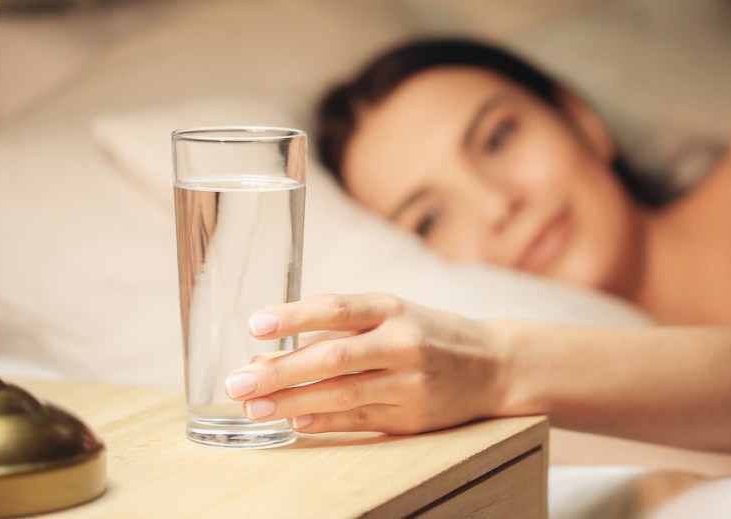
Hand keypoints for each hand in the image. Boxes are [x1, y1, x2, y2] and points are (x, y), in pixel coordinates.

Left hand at [224, 293, 508, 434]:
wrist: (493, 364)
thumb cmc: (429, 334)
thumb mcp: (391, 315)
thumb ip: (336, 330)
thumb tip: (268, 350)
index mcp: (392, 308)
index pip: (336, 308)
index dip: (293, 316)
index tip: (254, 325)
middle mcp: (402, 342)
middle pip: (333, 356)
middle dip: (279, 370)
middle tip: (237, 381)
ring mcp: (409, 382)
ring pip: (342, 393)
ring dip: (292, 402)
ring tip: (254, 407)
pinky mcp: (412, 416)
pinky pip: (359, 420)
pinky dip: (323, 421)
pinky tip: (294, 422)